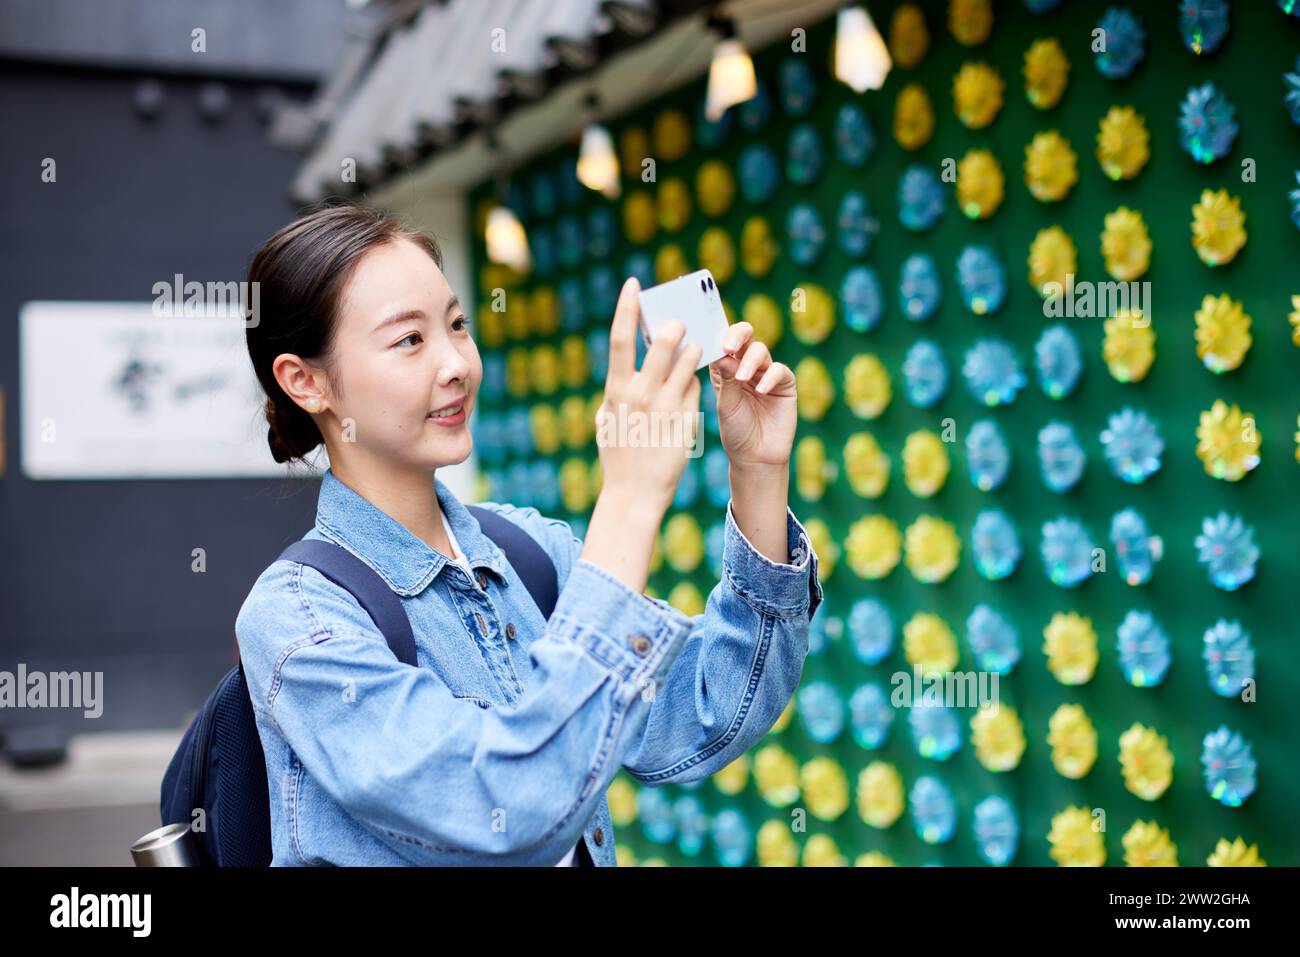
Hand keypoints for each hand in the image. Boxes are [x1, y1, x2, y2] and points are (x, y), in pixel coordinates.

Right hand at [595, 277, 701, 513]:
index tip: (635, 284)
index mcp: (616, 390)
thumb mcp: (608, 418)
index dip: (627, 307)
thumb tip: (625, 362)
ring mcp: (666, 408)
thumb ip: (617, 389)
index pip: (621, 339)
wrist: (635, 494)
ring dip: (693, 351)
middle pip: (664, 343)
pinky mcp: (686, 421)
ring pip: (690, 361)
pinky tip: (691, 386)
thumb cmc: (618, 455)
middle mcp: (641, 395)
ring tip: (693, 351)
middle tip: (680, 324)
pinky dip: (694, 382)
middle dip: (676, 327)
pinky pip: (696, 388)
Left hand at [708, 321, 795, 472]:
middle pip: (745, 336)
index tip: (713, 342)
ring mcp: (766, 373)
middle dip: (738, 335)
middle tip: (729, 346)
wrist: (755, 456)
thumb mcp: (726, 403)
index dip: (718, 337)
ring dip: (750, 361)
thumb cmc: (735, 431)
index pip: (722, 343)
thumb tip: (724, 352)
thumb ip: (726, 377)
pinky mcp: (785, 384)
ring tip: (742, 379)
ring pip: (761, 350)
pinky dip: (770, 377)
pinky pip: (779, 371)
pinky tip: (761, 390)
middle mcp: (746, 366)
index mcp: (726, 368)